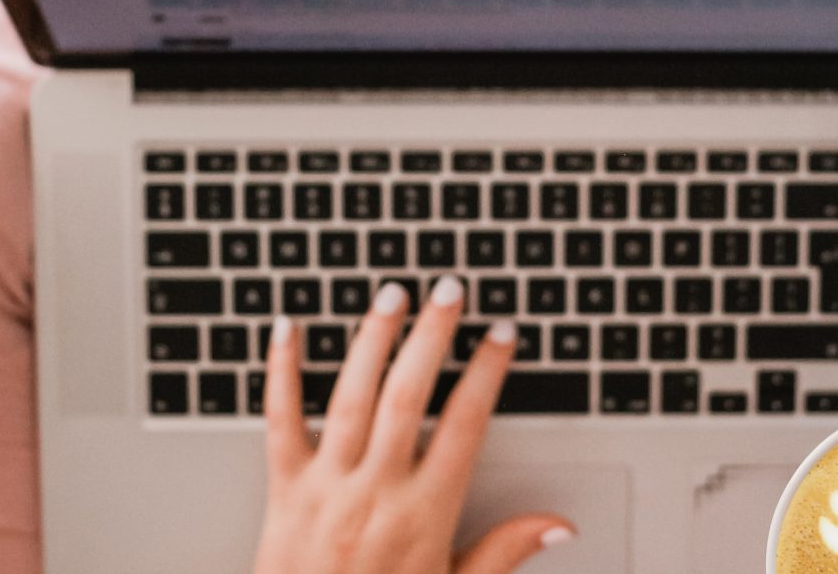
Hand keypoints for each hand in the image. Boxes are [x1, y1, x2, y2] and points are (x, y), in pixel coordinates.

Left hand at [252, 278, 576, 573]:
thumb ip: (505, 553)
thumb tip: (558, 526)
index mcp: (424, 515)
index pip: (465, 425)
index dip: (486, 374)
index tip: (500, 336)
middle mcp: (375, 492)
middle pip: (408, 396)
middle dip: (432, 336)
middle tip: (450, 291)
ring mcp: (326, 487)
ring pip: (351, 397)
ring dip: (373, 340)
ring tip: (393, 296)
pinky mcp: (282, 490)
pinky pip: (280, 420)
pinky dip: (282, 371)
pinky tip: (288, 328)